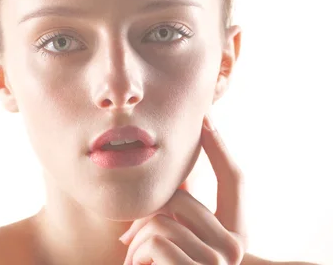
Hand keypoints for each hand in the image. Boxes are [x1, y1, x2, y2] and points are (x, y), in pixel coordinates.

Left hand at [119, 115, 246, 263]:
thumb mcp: (176, 241)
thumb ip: (176, 214)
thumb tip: (157, 186)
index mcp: (234, 234)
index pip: (237, 180)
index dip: (221, 147)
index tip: (205, 116)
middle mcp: (234, 248)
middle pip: (183, 197)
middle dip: (147, 213)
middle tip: (128, 237)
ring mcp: (217, 263)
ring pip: (162, 218)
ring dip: (136, 240)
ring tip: (133, 260)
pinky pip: (154, 241)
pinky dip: (135, 254)